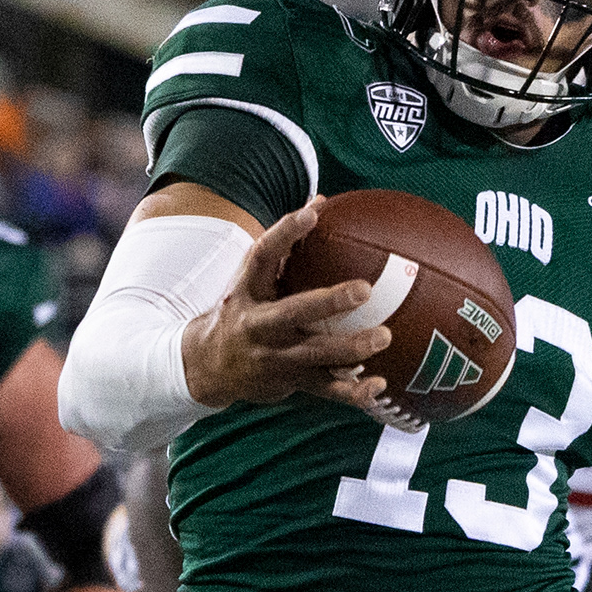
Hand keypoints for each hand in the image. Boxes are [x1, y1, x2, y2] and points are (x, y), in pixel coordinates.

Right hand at [177, 202, 391, 419]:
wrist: (207, 365)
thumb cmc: (243, 310)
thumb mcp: (253, 278)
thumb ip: (285, 245)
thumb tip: (321, 199)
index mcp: (248, 291)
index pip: (263, 255)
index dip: (286, 232)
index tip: (312, 212)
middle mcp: (258, 324)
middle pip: (293, 312)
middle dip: (328, 303)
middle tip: (364, 290)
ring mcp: (274, 356)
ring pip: (314, 354)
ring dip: (350, 348)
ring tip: (384, 337)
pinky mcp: (288, 382)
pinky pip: (324, 389)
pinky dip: (352, 391)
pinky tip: (379, 386)